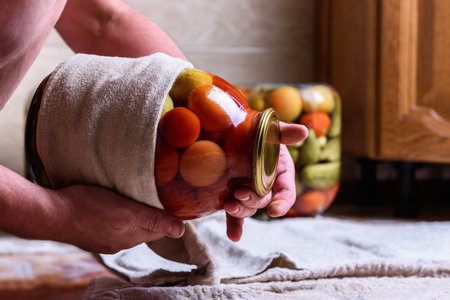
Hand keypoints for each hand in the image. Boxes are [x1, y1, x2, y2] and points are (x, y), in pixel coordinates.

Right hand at [48, 185, 184, 253]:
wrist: (50, 214)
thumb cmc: (88, 208)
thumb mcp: (127, 210)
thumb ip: (153, 220)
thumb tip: (180, 231)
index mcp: (131, 237)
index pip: (160, 230)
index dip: (168, 217)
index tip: (171, 202)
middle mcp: (120, 243)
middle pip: (144, 229)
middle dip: (151, 215)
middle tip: (155, 196)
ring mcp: (103, 240)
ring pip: (127, 228)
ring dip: (133, 215)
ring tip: (134, 199)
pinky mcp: (90, 234)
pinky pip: (111, 226)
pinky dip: (116, 217)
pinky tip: (111, 206)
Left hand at [224, 122, 307, 240]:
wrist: (234, 133)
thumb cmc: (258, 132)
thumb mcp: (271, 130)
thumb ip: (285, 133)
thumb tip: (303, 131)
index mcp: (280, 173)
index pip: (286, 192)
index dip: (282, 203)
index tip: (274, 211)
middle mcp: (267, 187)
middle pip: (264, 201)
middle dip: (253, 201)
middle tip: (239, 194)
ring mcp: (250, 193)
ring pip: (249, 208)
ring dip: (241, 212)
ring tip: (229, 206)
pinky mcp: (234, 197)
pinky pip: (235, 214)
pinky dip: (234, 226)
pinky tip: (233, 236)